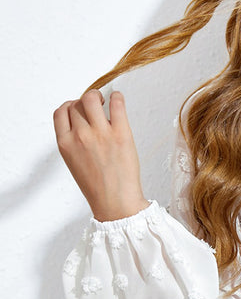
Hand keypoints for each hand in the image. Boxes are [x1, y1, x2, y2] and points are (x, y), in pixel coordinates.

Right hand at [53, 89, 147, 221]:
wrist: (115, 202)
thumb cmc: (98, 186)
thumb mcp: (75, 162)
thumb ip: (74, 141)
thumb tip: (82, 120)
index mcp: (65, 144)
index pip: (60, 112)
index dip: (69, 105)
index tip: (77, 107)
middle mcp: (80, 136)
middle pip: (77, 104)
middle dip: (85, 102)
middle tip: (96, 107)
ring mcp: (100, 133)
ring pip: (91, 99)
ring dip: (97, 95)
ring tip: (104, 102)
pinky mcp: (120, 133)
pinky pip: (116, 103)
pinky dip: (116, 97)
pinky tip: (117, 101)